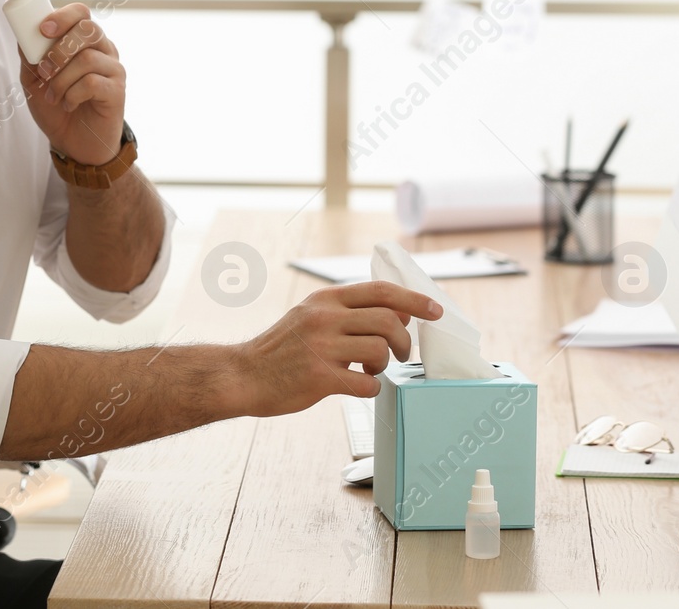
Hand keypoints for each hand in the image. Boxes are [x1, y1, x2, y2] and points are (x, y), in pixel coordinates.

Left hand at [19, 3, 125, 165]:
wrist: (74, 143)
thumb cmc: (56, 108)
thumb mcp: (34, 80)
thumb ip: (30, 56)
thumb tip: (23, 35)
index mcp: (84, 41)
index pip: (81, 13)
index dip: (62, 16)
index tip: (43, 30)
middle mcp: (103, 50)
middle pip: (87, 29)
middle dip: (59, 50)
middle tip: (44, 71)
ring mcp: (113, 70)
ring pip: (87, 58)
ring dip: (62, 79)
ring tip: (53, 96)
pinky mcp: (117, 91)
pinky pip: (93, 82)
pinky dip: (73, 94)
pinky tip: (68, 104)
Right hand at [232, 282, 441, 416]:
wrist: (244, 375)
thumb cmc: (281, 349)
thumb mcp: (312, 315)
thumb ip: (351, 312)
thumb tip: (400, 311)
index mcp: (325, 298)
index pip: (381, 290)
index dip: (415, 300)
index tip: (435, 310)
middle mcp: (324, 317)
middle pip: (389, 320)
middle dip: (405, 341)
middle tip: (401, 354)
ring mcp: (321, 347)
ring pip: (381, 350)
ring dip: (386, 365)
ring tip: (370, 370)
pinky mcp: (319, 377)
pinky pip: (366, 383)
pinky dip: (370, 388)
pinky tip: (356, 386)